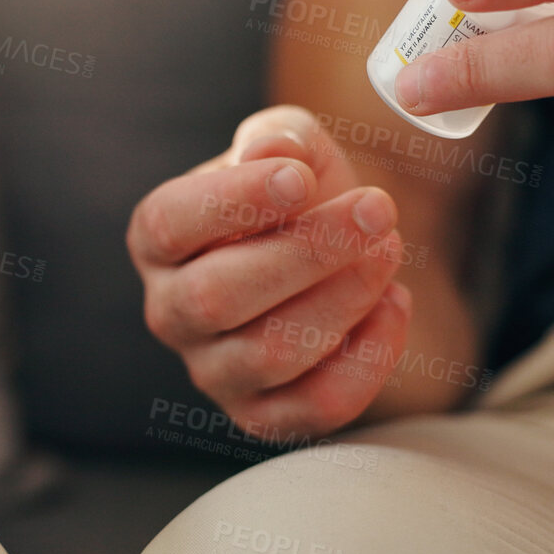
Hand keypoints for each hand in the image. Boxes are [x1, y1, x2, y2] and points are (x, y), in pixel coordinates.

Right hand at [129, 105, 413, 441]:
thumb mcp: (291, 147)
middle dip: (307, 252)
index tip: (300, 178)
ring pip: (268, 354)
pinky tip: (396, 303)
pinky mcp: (264, 415)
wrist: (343, 249)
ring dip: (343, 299)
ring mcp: (213, 371)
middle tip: (376, 209)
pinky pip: (314, 405)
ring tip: (389, 250)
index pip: (170, 226)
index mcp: (158, 240)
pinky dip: (367, 357)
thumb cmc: (303, 193)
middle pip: (216, 297)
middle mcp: (171, 311)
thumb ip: (277, 139)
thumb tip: (270, 153)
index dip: (231, 204)